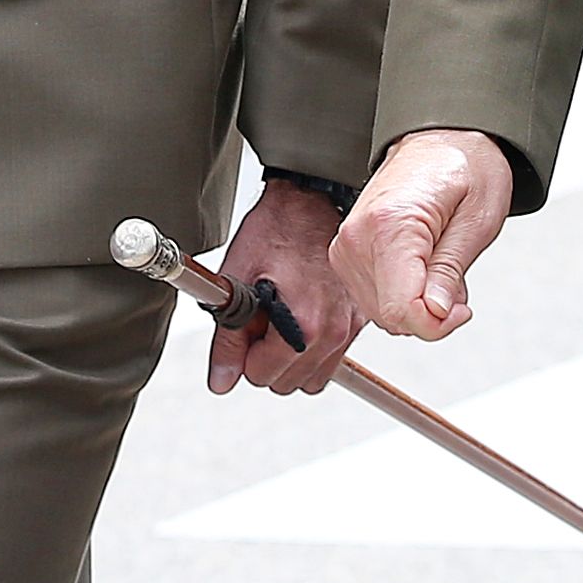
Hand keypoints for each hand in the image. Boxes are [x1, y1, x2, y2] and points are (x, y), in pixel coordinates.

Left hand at [203, 183, 361, 395]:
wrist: (312, 199)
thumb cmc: (276, 230)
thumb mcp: (238, 280)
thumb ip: (228, 338)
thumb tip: (222, 380)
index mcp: (303, 326)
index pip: (261, 376)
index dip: (243, 353)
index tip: (245, 328)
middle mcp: (333, 332)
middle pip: (287, 383)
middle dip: (266, 359)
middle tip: (260, 321)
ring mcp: (349, 328)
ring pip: (311, 378)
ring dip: (291, 359)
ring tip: (281, 320)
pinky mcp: (359, 321)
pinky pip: (332, 360)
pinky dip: (314, 349)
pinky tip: (301, 317)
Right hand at [335, 127, 516, 342]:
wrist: (441, 137)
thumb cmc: (464, 165)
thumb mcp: (478, 217)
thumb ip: (450, 271)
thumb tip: (434, 316)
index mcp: (389, 224)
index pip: (402, 309)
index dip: (440, 324)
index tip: (462, 308)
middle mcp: (357, 236)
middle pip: (392, 316)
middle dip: (432, 312)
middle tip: (456, 276)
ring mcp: (346, 246)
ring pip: (384, 314)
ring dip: (419, 303)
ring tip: (440, 261)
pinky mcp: (346, 254)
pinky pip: (376, 299)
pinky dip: (405, 294)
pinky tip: (422, 264)